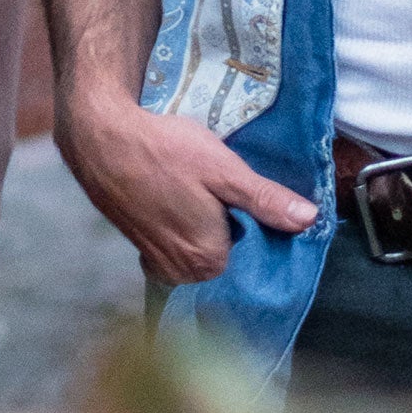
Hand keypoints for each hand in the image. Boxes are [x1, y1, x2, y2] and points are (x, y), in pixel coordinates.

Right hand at [57, 91, 316, 286]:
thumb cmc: (164, 150)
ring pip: (201, 255)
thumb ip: (266, 199)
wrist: (100, 138)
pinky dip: (183, 232)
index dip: (258, 226)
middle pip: (227, 258)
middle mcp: (182, 274)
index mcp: (209, 260)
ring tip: (200, 194)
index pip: (254, 256)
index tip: (248, 201)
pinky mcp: (142, 252)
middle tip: (221, 192)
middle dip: (231, 230)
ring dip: (207, 231)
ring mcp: (158, 266)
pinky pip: (178, 251)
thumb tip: (311, 219)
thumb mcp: (223, 168)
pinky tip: (180, 202)